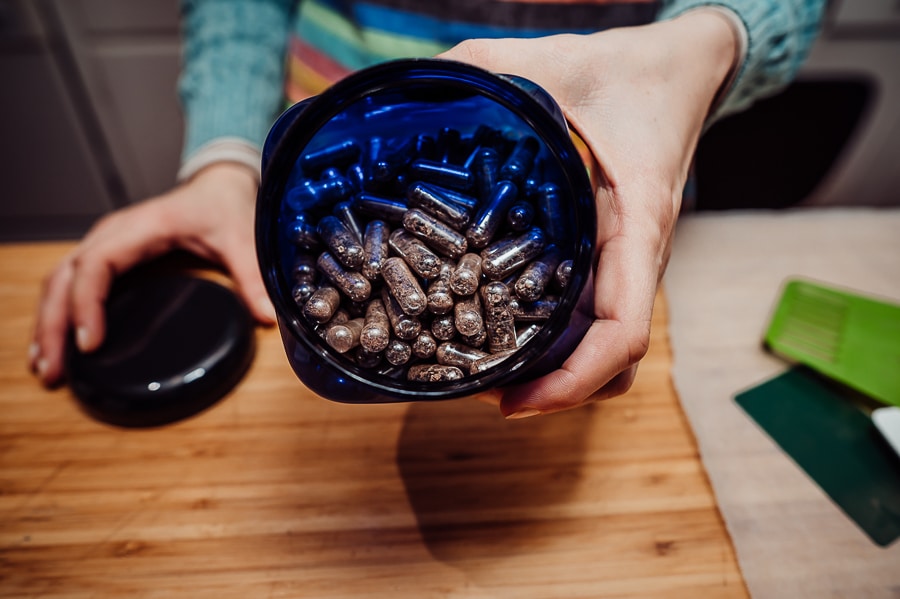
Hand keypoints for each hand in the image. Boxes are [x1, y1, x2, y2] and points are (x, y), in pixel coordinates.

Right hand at [29, 162, 275, 385]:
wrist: (219, 183)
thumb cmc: (224, 206)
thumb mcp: (242, 238)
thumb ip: (252, 277)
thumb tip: (267, 316)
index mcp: (141, 227)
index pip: (98, 265)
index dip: (88, 303)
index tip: (89, 343)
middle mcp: (113, 234)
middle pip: (66, 278)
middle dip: (54, 324)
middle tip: (54, 370)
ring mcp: (105, 244)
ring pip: (60, 281)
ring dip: (48, 323)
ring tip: (47, 368)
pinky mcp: (107, 256)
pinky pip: (70, 283)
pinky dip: (58, 313)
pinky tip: (55, 346)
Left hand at [440, 10, 737, 416]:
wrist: (677, 72)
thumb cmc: (627, 72)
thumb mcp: (554, 62)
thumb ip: (480, 72)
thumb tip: (407, 94)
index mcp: (637, 226)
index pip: (623, 333)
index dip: (573, 382)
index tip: (514, 402)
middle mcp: (635, 259)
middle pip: (609, 362)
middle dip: (549, 390)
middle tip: (472, 389)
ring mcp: (621, 264)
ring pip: (598, 348)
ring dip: (548, 372)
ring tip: (475, 370)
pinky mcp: (607, 256)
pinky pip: (586, 316)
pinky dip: (547, 339)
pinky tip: (489, 323)